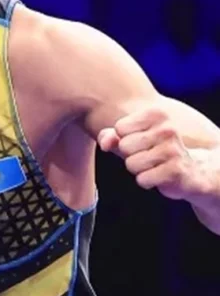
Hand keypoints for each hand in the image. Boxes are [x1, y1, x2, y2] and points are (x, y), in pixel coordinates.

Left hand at [97, 107, 218, 206]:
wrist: (192, 169)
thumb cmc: (155, 149)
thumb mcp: (132, 137)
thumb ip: (111, 136)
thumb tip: (103, 143)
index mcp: (157, 114)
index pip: (120, 128)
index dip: (125, 139)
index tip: (142, 141)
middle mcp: (167, 129)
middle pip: (124, 146)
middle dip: (131, 155)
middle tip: (150, 155)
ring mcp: (173, 150)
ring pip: (131, 164)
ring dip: (139, 169)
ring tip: (156, 165)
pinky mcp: (176, 171)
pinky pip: (142, 179)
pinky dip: (147, 181)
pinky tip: (161, 176)